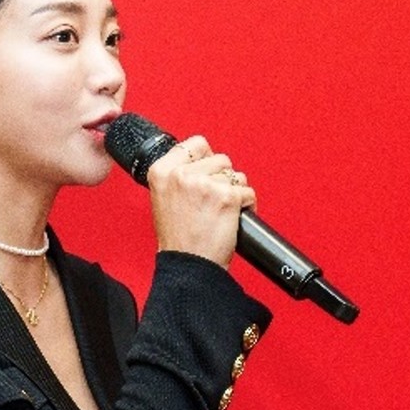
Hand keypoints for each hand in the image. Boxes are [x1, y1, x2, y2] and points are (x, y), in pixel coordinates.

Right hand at [146, 135, 256, 266]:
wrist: (189, 265)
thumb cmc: (179, 239)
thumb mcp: (163, 199)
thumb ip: (178, 176)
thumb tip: (201, 161)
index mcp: (162, 172)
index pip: (195, 144)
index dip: (206, 159)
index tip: (207, 173)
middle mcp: (182, 175)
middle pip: (219, 158)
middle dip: (222, 178)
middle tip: (213, 201)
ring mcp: (205, 185)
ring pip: (236, 175)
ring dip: (235, 191)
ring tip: (222, 211)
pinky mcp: (227, 197)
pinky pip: (248, 192)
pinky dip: (247, 205)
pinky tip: (234, 217)